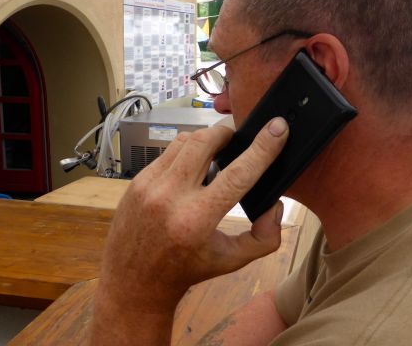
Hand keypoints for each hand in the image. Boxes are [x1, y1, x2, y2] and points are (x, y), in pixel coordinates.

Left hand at [91, 117, 289, 343]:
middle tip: (237, 140)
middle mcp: (170, 198)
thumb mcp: (231, 261)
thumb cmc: (185, 270)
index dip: (262, 148)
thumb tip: (275, 205)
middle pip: (205, 142)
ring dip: (206, 139)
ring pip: (185, 140)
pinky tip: (193, 166)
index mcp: (197, 220)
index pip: (238, 174)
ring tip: (216, 151)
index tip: (277, 128)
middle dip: (227, 133)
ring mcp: (149, 186)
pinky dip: (186, 151)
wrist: (134, 282)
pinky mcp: (138, 181)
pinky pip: (168, 151)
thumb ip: (264, 238)